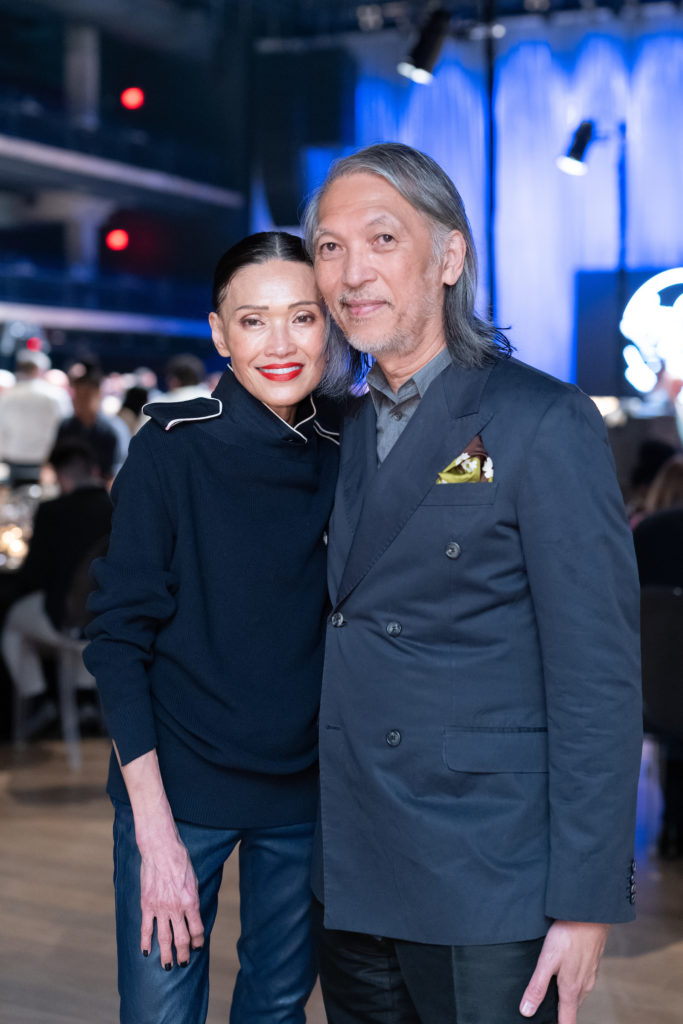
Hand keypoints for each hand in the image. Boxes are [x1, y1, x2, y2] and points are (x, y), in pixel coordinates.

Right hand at [138, 832, 204, 967]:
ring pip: (164, 938)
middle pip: (181, 938)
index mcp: (191, 901)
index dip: (198, 940)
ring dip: (166, 954)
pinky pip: (146, 928)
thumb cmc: (180, 861)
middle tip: (184, 963)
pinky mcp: (147, 904)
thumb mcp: (194, 880)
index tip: (198, 946)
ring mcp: (160, 908)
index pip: (197, 928)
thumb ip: (193, 899)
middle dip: (184, 953)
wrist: (161, 850)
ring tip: (167, 966)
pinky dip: (145, 942)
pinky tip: (145, 952)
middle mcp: (176, 908)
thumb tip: (192, 914)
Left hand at [520, 921, 608, 1023]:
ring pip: (579, 993)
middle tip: (549, 1013)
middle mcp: (584, 985)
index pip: (568, 1020)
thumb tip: (527, 1012)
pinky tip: (566, 971)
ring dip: (568, 997)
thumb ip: (537, 987)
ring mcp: (590, 974)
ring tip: (555, 995)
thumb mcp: (547, 961)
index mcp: (571, 989)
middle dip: (563, 1013)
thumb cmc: (568, 935)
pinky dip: (574, 982)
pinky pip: (583, 979)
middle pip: (573, 1007)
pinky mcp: (593, 962)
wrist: (590, 913)